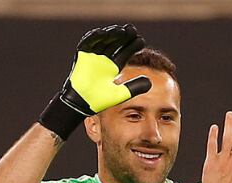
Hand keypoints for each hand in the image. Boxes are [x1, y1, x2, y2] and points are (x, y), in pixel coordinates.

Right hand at [38, 24, 152, 140]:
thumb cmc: (99, 100)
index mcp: (112, 68)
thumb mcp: (120, 94)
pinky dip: (94, 37)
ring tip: (121, 31)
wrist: (81, 103)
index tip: (141, 40)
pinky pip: (87, 43)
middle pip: (115, 44)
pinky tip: (104, 33)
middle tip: (133, 30)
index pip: (124, 53)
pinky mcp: (82, 56)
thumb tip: (150, 82)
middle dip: (123, 37)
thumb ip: (135, 87)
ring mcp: (92, 57)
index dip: (132, 46)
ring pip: (103, 41)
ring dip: (111, 35)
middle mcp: (103, 60)